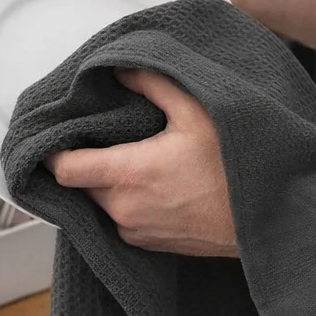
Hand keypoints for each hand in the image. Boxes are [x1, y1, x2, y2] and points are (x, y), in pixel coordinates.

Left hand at [44, 68, 236, 257]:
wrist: (263, 219)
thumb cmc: (233, 165)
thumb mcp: (197, 110)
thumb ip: (153, 83)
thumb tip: (119, 69)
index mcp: (127, 174)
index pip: (64, 168)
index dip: (53, 150)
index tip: (56, 134)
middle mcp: (123, 209)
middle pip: (81, 183)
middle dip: (85, 160)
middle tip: (103, 135)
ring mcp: (135, 231)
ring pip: (100, 202)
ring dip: (106, 181)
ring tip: (131, 155)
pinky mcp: (150, 245)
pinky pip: (120, 219)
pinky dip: (124, 200)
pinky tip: (149, 181)